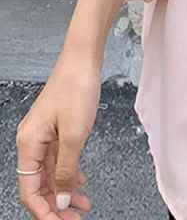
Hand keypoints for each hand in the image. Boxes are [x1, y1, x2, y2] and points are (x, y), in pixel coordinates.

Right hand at [16, 48, 99, 217]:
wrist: (83, 58)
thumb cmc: (77, 88)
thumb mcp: (76, 134)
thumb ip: (66, 169)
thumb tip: (61, 199)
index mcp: (28, 145)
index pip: (30, 190)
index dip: (44, 210)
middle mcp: (31, 142)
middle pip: (39, 184)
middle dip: (56, 204)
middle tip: (76, 217)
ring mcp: (43, 134)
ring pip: (50, 172)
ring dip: (65, 189)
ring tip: (83, 204)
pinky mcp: (56, 127)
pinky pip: (58, 158)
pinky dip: (69, 171)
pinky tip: (81, 180)